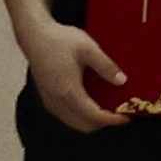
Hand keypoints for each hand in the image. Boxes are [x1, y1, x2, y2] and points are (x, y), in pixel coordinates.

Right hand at [21, 14, 128, 131]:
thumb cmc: (59, 39)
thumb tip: (122, 81)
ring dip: (91, 121)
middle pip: (84, 125)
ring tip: (107, 110)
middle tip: (120, 114)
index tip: (126, 118)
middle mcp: (57, 100)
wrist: (35, 35)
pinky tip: (90, 105)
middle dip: (103, 123)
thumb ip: (106, 66)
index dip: (112, 120)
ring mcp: (49, 100)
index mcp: (68, 91)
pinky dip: (80, 116)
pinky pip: (65, 116)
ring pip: (73, 122)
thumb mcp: (88, 49)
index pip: (93, 116)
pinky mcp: (46, 97)